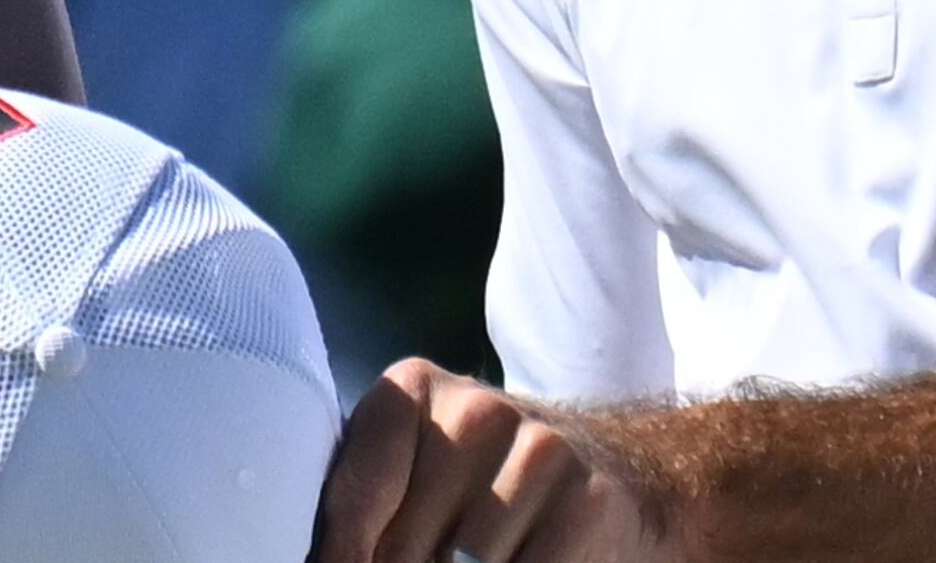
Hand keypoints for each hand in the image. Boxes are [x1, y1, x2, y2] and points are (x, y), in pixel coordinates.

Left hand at [311, 359, 660, 562]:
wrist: (611, 473)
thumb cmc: (481, 482)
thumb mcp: (415, 469)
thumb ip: (364, 501)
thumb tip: (324, 558)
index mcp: (411, 388)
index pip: (354, 494)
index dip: (341, 554)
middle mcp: (475, 410)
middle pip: (401, 547)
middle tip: (413, 561)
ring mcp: (537, 453)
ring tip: (466, 558)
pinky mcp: (587, 502)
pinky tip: (512, 558)